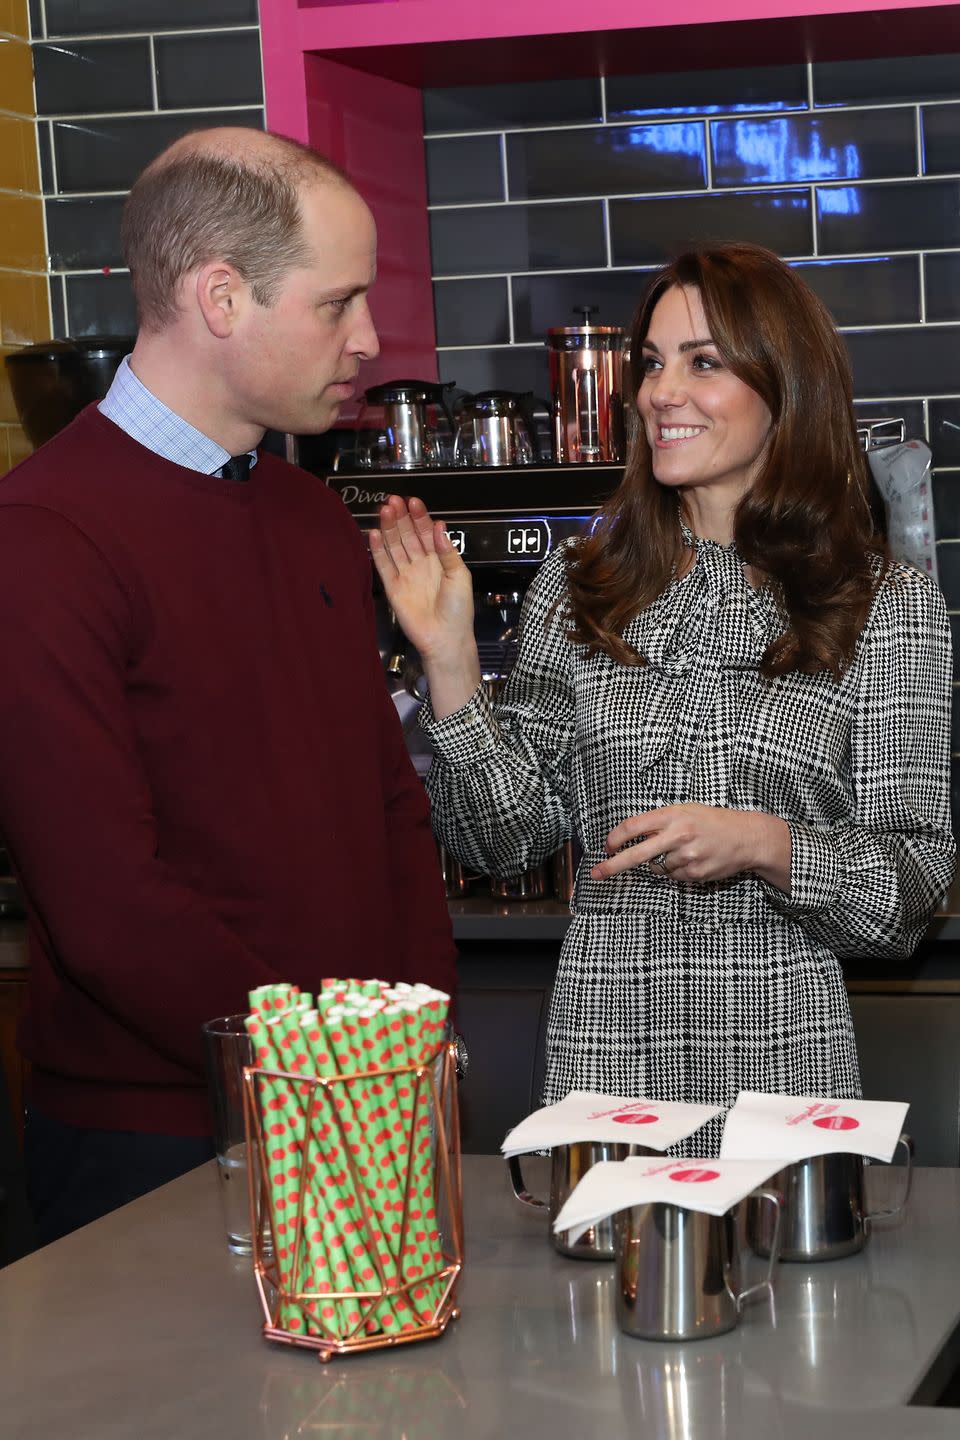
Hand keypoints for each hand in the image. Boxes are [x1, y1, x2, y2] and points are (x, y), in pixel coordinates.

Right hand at [369, 495, 474, 662]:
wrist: (446, 638)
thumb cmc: (459, 611)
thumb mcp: (460, 576)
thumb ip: (448, 552)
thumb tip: (440, 527)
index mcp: (439, 560)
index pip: (427, 533)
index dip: (420, 517)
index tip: (414, 502)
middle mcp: (421, 565)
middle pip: (408, 535)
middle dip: (401, 517)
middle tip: (394, 501)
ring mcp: (406, 575)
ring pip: (395, 546)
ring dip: (389, 528)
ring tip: (384, 510)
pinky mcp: (393, 588)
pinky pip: (383, 565)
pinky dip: (378, 550)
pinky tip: (374, 533)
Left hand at [590, 803, 790, 889]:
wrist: (746, 837)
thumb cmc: (712, 822)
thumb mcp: (685, 811)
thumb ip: (659, 823)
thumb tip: (632, 840)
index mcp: (673, 815)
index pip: (634, 826)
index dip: (616, 838)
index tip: (607, 846)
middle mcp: (678, 835)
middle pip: (636, 854)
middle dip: (613, 865)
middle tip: (596, 874)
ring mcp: (687, 856)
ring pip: (658, 868)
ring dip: (662, 863)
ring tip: (685, 850)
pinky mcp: (695, 873)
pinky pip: (674, 876)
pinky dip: (678, 871)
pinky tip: (694, 859)